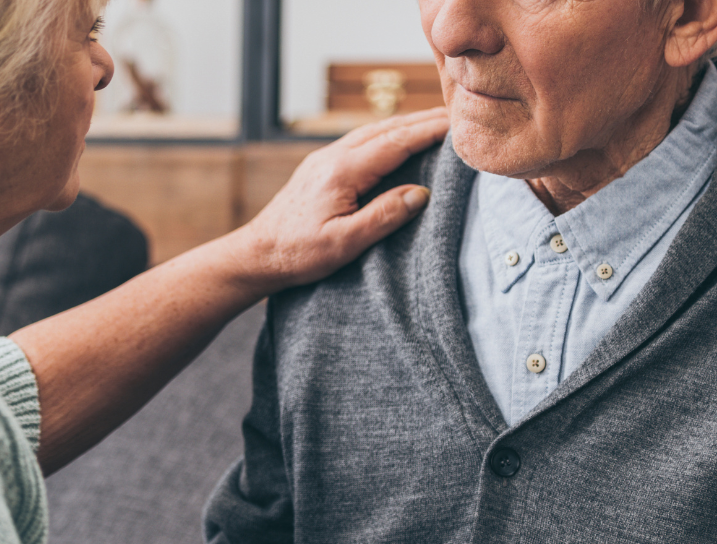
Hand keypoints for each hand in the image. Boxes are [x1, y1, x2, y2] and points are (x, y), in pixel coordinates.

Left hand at [224, 108, 449, 295]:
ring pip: (373, 131)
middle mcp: (332, 156)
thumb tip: (420, 194)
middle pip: (387, 128)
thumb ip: (383, 217)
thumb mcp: (345, 243)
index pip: (396, 142)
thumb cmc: (298, 253)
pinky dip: (388, 135)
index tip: (458, 124)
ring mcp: (324, 159)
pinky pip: (361, 141)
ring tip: (436, 124)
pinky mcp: (320, 167)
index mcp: (342, 171)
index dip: (429, 131)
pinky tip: (398, 140)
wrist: (257, 253)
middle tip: (458, 116)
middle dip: (423, 120)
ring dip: (406, 125)